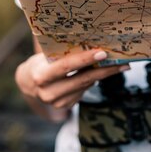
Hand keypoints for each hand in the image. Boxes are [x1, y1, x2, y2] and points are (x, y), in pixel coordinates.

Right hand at [15, 49, 129, 108]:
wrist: (28, 82)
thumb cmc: (41, 62)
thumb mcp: (47, 56)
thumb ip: (64, 54)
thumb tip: (92, 45)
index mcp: (41, 76)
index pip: (66, 66)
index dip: (85, 59)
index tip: (103, 53)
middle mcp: (48, 92)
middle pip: (82, 79)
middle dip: (104, 70)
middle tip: (122, 62)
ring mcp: (57, 102)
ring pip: (86, 86)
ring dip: (103, 76)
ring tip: (120, 65)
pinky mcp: (65, 106)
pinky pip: (84, 91)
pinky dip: (93, 81)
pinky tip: (101, 73)